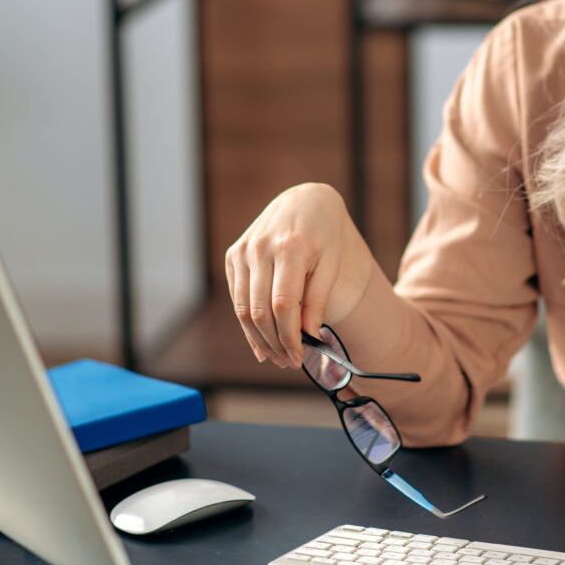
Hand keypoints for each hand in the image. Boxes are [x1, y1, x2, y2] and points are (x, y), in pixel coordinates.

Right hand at [223, 183, 374, 368]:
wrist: (304, 201)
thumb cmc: (324, 233)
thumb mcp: (331, 263)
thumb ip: (318, 299)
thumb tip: (309, 335)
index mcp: (290, 247)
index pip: (283, 305)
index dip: (289, 336)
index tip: (299, 357)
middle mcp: (260, 248)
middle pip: (259, 310)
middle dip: (274, 343)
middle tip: (289, 362)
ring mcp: (242, 251)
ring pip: (243, 308)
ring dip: (259, 339)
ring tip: (277, 357)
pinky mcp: (233, 256)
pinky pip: (237, 297)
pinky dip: (248, 323)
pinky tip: (261, 342)